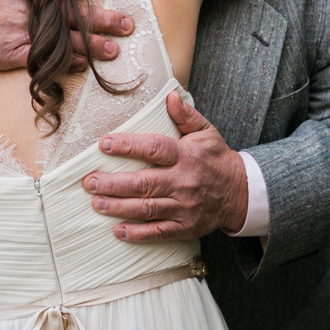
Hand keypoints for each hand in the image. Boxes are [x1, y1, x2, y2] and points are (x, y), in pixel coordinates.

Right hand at [0, 0, 132, 69]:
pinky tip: (83, 65)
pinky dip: (67, 62)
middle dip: (106, 19)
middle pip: (77, 14)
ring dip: (93, 45)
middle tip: (130, 23)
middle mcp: (34, 8)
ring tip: (115, 49)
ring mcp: (26, 32)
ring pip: (67, 40)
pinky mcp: (16, 53)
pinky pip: (47, 59)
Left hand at [83, 91, 248, 241]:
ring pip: (147, 208)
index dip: (128, 146)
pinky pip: (159, 232)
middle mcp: (184, 182)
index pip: (155, 149)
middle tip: (89, 182)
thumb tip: (169, 96)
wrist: (240, 193)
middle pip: (144, 183)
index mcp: (186, 156)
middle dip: (113, 183)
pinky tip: (118, 230)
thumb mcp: (206, 132)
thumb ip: (186, 115)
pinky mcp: (186, 227)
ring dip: (119, 207)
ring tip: (96, 203)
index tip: (104, 144)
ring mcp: (185, 207)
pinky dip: (137, 233)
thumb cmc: (216, 159)